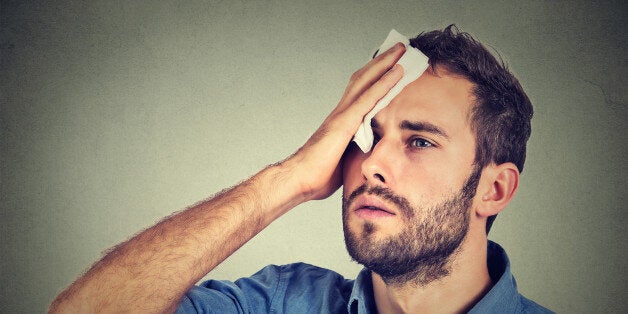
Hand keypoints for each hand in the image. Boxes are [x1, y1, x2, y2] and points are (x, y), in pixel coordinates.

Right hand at [285, 43, 405, 200]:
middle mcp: (340, 112)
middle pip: (363, 78)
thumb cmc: (318, 175)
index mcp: (341, 120)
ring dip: (385, 63)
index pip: (360, 91)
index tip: (390, 64)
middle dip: (382, 61)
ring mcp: (342, 115)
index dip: (375, 76)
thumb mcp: (344, 160)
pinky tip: (398, 72)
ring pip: (366, 80)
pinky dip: (384, 83)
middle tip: (400, 47)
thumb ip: (356, 151)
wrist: (300, 180)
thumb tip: (370, 156)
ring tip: (402, 49)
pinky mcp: (344, 123)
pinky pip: (368, 98)